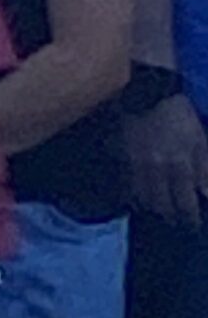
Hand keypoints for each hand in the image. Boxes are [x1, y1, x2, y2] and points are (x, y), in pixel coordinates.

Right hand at [127, 91, 207, 227]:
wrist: (143, 93)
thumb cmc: (178, 116)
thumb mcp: (199, 140)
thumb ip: (205, 169)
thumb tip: (206, 194)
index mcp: (179, 166)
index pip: (185, 203)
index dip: (190, 218)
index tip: (193, 225)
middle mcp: (156, 172)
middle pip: (162, 207)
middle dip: (171, 217)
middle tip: (175, 222)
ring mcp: (135, 168)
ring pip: (143, 200)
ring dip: (153, 210)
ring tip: (159, 213)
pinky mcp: (119, 162)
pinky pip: (126, 187)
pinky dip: (134, 197)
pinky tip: (140, 199)